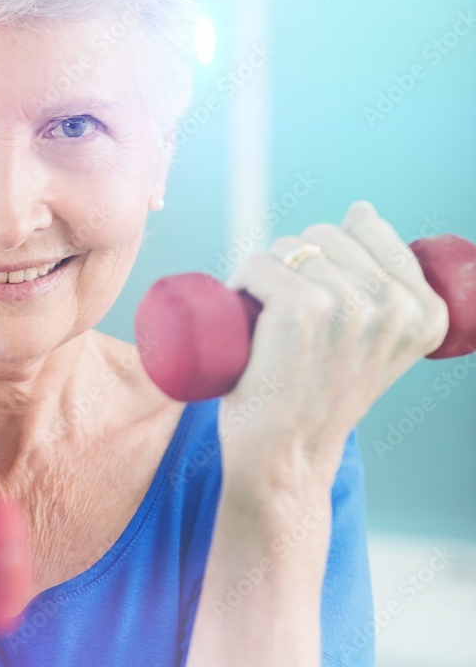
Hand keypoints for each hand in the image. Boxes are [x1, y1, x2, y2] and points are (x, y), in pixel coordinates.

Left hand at [220, 200, 448, 489]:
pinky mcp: (300, 306)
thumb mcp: (373, 341)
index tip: (322, 306)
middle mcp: (395, 304)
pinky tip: (247, 321)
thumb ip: (381, 284)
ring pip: (286, 248)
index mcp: (425, 309)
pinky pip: (258, 265)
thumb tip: (362, 210)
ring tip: (269, 328)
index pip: (368, 227)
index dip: (329, 256)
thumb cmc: (316, 395)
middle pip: (322, 235)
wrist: (285, 456)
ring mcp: (348, 303)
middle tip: (289, 322)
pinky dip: (241, 285)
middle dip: (295, 266)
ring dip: (265, 278)